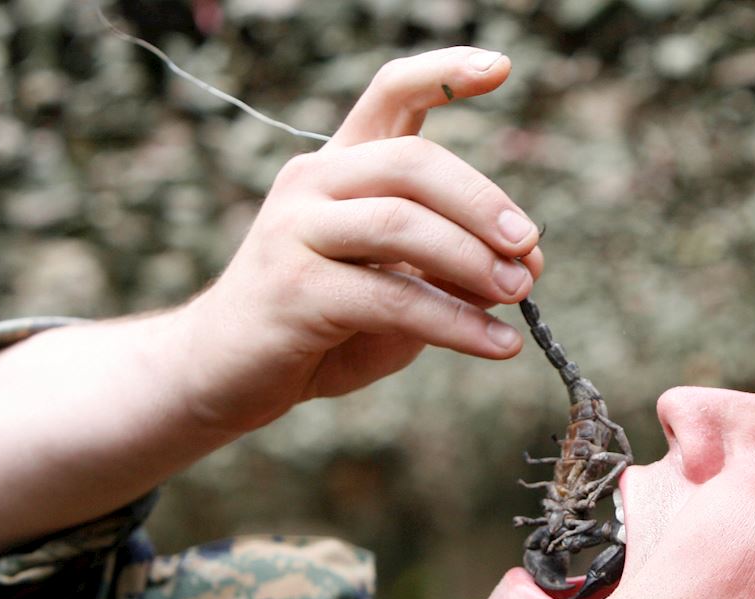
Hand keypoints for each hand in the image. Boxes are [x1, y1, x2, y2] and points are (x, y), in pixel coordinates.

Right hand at [175, 46, 543, 433]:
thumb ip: (450, 272)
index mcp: (339, 169)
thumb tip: (525, 267)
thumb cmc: (320, 328)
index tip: (501, 67)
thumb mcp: (397, 292)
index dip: (444, 73)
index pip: (390, 95)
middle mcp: (312, 183)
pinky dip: (455, 323)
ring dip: (473, 260)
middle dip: (482, 201)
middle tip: (529, 246)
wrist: (225, 375)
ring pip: (400, 223)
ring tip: (519, 293)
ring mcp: (295, 231)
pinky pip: (392, 298)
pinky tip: (498, 344)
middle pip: (411, 162)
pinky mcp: (294, 290)